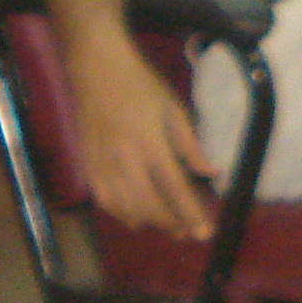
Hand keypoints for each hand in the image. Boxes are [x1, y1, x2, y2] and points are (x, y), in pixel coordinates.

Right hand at [65, 24, 218, 238]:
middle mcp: (124, 160)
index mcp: (150, 143)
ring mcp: (102, 165)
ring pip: (125, 208)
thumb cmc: (141, 85)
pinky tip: (135, 218)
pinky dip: (122, 215)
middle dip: (171, 223)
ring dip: (149, 222)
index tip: (204, 233)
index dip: (190, 213)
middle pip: (149, 205)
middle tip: (188, 232)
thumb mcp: (174, 109)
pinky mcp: (88, 165)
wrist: (96, 70)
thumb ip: (191, 145)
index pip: (174, 188)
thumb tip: (212, 172)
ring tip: (168, 227)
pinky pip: (104, 200)